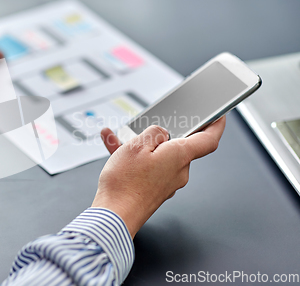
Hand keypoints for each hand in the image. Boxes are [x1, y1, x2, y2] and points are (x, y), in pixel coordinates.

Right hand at [92, 117, 225, 237]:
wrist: (114, 215)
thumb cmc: (125, 183)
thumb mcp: (137, 145)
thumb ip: (154, 132)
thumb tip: (161, 133)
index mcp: (180, 156)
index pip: (208, 139)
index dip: (216, 125)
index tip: (218, 116)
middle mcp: (178, 171)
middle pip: (176, 146)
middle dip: (159, 137)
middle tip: (140, 130)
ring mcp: (167, 183)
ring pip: (158, 157)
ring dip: (139, 147)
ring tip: (117, 140)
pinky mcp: (155, 192)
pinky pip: (148, 169)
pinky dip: (134, 160)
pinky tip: (115, 151)